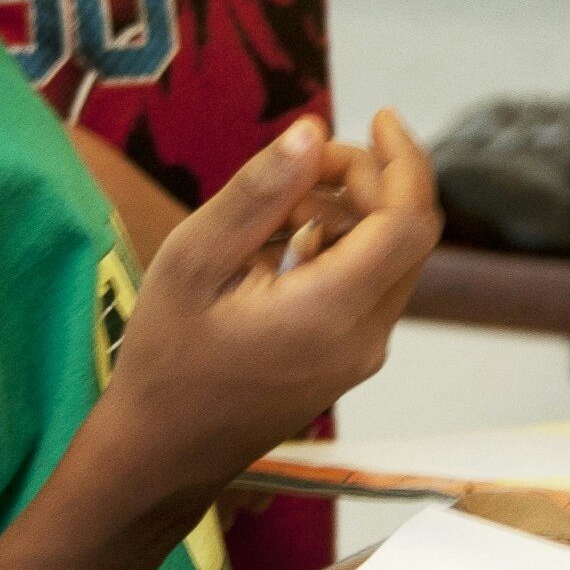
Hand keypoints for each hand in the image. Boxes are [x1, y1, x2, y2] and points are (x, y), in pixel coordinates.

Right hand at [112, 112, 439, 480]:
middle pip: (405, 234)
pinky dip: (337, 249)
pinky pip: (366, 286)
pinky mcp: (348, 361)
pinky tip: (276, 249)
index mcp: (331, 311)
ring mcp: (361, 356)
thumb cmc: (166, 359)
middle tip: (295, 165)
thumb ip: (256, 194)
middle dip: (366, 180)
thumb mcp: (193, 261)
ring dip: (347, 214)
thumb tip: (312, 131)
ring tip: (270, 210)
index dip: (405, 159)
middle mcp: (365, 338)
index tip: (379, 115)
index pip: (409, 221)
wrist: (160, 453)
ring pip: (387, 258)